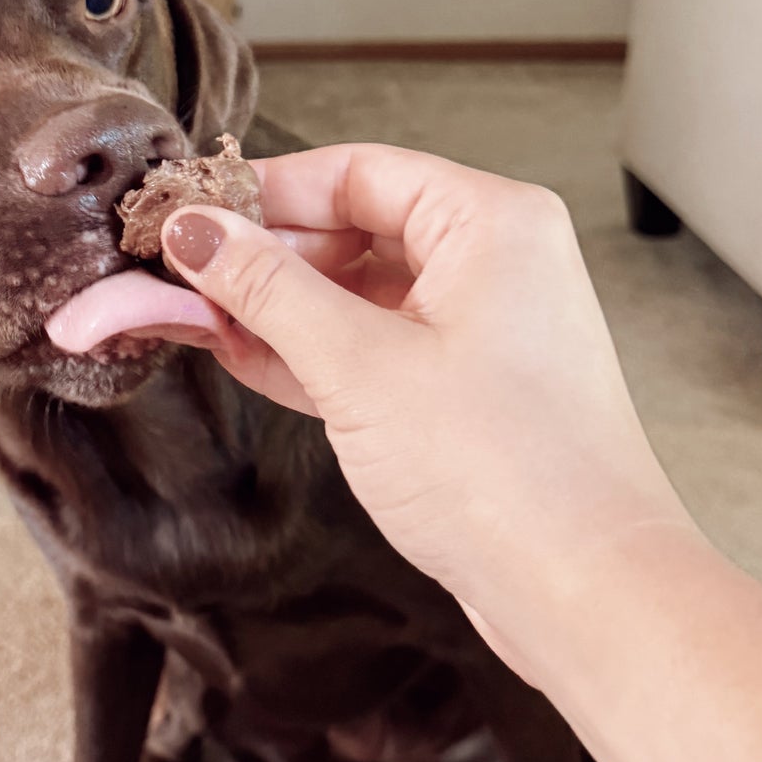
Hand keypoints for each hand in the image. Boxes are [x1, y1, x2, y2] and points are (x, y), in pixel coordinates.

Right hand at [161, 143, 695, 674]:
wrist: (581, 589)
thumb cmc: (503, 472)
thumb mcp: (360, 366)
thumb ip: (269, 291)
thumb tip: (196, 232)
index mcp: (491, 222)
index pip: (356, 172)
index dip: (264, 192)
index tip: (189, 216)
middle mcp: (493, 266)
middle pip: (354, 231)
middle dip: (264, 257)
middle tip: (180, 278)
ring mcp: (479, 334)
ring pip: (357, 298)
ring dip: (278, 312)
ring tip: (195, 320)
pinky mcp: (462, 396)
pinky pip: (372, 353)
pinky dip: (311, 357)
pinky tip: (243, 357)